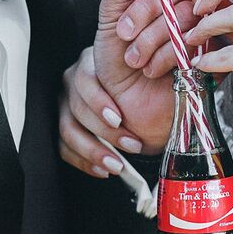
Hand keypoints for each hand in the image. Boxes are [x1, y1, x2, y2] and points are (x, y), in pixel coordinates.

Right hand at [59, 47, 144, 176]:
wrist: (137, 91)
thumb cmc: (141, 78)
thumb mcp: (145, 68)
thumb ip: (149, 67)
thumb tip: (168, 77)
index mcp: (89, 63)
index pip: (84, 80)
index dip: (99, 101)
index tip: (119, 119)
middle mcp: (72, 82)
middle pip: (76, 109)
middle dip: (104, 132)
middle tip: (133, 145)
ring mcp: (65, 105)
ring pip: (68, 130)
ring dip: (93, 151)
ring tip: (118, 165)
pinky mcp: (64, 126)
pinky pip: (64, 147)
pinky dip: (83, 161)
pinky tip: (103, 170)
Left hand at [92, 0, 199, 150]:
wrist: (126, 105)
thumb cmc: (118, 60)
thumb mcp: (111, 17)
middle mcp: (192, 2)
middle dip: (146, 7)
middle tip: (123, 32)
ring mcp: (206, 28)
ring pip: (187, 13)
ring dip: (151, 37)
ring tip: (134, 58)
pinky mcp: (215, 55)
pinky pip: (195, 41)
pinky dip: (166, 56)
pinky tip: (153, 70)